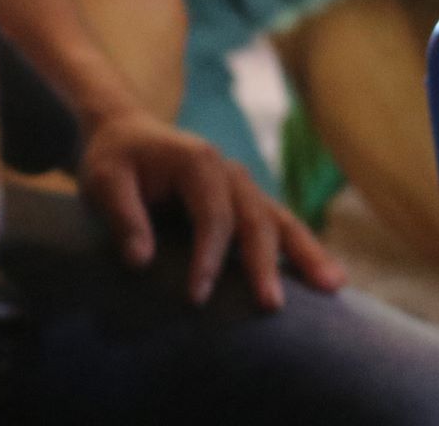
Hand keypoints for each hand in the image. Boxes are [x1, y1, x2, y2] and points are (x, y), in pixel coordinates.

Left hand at [78, 107, 344, 308]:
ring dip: (307, 254)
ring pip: (282, 221)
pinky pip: (280, 226)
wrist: (127, 133)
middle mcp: (232, 172)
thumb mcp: (104, 181)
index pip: (214, 215)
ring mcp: (245, 187)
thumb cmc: (115, 160)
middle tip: (272, 305)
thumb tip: (141, 261)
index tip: (197, 297)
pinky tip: (323, 277)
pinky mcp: (247, 203)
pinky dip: (302, 250)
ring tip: (334, 286)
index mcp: (200, 162)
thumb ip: (123, 216)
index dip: (209, 256)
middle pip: (257, 219)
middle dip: (266, 264)